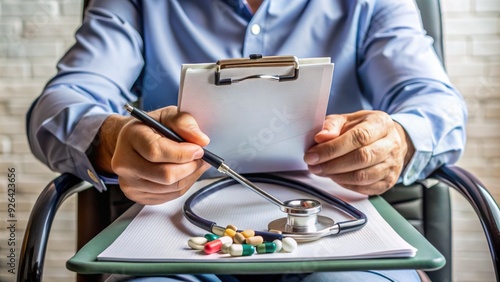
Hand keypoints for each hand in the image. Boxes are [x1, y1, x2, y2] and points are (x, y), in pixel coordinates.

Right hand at [92, 106, 210, 204]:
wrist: (132, 142)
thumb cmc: (151, 127)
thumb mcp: (168, 115)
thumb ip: (184, 123)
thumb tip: (201, 140)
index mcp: (130, 137)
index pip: (156, 151)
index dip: (182, 153)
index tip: (198, 149)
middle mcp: (124, 162)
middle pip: (165, 175)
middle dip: (190, 167)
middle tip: (201, 158)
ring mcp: (129, 182)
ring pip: (171, 188)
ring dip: (190, 176)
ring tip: (195, 163)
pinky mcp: (137, 196)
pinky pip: (169, 196)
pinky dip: (184, 185)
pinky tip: (185, 173)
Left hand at [304, 110, 413, 194]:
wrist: (388, 140)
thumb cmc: (365, 129)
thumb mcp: (347, 119)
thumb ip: (332, 125)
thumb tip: (321, 137)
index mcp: (381, 123)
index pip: (358, 137)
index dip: (333, 148)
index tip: (313, 154)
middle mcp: (391, 144)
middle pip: (362, 158)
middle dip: (333, 164)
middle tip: (315, 165)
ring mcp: (392, 164)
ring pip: (363, 176)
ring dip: (338, 176)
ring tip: (323, 171)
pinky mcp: (388, 181)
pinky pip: (365, 188)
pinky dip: (346, 185)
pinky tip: (336, 177)